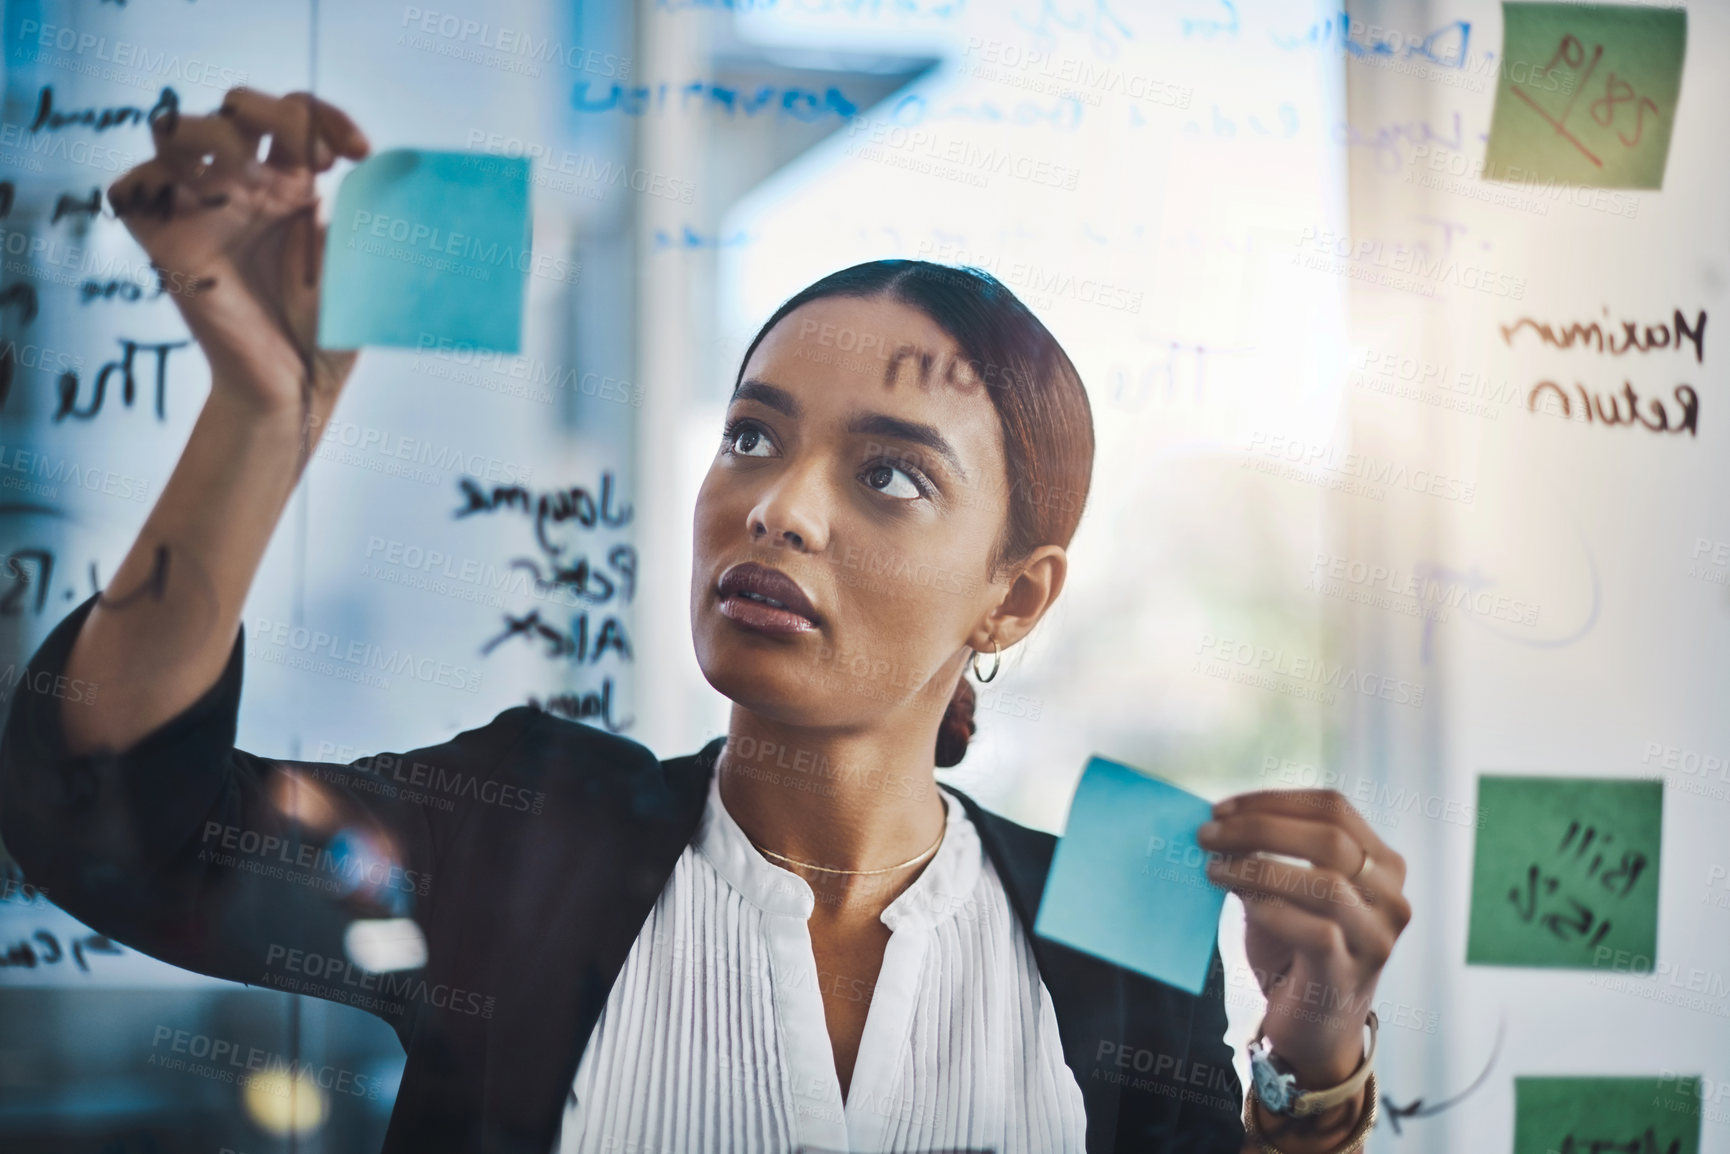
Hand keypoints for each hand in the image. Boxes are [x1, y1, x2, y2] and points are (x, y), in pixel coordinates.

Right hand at [107, 87, 369, 417]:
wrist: (295, 387)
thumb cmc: (329, 332)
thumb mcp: (359, 263)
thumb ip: (364, 214)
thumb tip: (389, 171)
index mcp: (293, 186)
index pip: (296, 114)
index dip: (325, 116)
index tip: (360, 153)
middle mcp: (244, 190)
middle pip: (236, 106)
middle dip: (270, 110)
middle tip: (312, 162)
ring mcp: (202, 211)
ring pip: (175, 129)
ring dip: (212, 131)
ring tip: (250, 171)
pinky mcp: (166, 243)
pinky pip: (131, 188)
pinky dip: (154, 179)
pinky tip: (203, 206)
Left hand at [1197, 789, 1410, 1089]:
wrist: (1310, 1030)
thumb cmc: (1293, 951)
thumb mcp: (1283, 892)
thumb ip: (1267, 855)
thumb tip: (1220, 823)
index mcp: (1381, 864)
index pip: (1333, 808)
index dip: (1273, 801)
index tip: (1221, 809)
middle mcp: (1391, 897)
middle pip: (1330, 838)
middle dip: (1259, 828)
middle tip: (1207, 835)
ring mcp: (1377, 939)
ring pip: (1324, 882)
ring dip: (1258, 868)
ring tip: (1213, 868)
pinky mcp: (1351, 975)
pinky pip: (1316, 930)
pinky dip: (1270, 908)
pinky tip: (1239, 901)